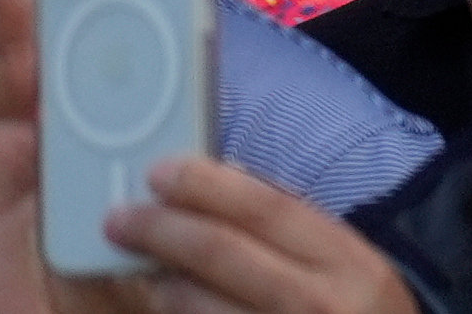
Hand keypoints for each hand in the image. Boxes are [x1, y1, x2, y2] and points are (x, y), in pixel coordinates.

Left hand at [96, 161, 415, 313]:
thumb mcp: (352, 268)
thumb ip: (297, 229)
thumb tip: (224, 182)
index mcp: (348, 262)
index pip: (267, 208)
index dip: (206, 186)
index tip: (160, 172)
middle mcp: (317, 304)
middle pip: (221, 252)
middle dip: (161, 229)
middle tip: (119, 218)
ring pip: (195, 306)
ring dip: (161, 283)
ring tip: (151, 272)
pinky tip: (171, 305)